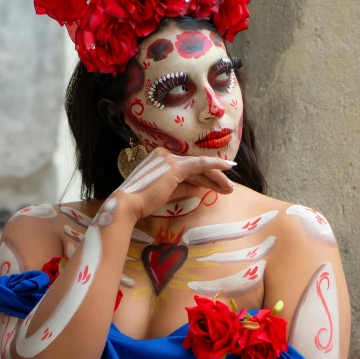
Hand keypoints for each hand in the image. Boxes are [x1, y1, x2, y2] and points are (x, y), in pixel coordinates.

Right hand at [115, 147, 235, 221]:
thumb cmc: (142, 202)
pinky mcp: (176, 166)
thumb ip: (182, 188)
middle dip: (213, 178)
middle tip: (228, 187)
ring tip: (230, 188)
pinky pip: (200, 164)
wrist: (129, 204)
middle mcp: (165, 154)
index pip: (187, 168)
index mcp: (160, 159)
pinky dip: (215, 166)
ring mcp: (171, 159)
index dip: (204, 176)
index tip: (216, 183)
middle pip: (195, 167)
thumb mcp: (166, 193)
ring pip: (200, 167)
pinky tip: (227, 167)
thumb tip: (198, 188)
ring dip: (217, 178)